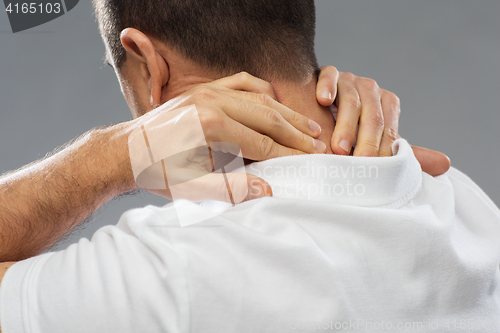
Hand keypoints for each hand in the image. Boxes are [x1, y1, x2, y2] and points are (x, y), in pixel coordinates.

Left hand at [127, 72, 325, 202]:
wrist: (126, 151)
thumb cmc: (156, 172)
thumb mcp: (189, 188)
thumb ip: (228, 189)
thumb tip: (265, 190)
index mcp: (210, 127)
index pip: (262, 143)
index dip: (289, 154)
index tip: (310, 160)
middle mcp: (212, 101)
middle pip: (267, 117)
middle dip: (295, 133)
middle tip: (318, 145)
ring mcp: (208, 90)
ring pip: (260, 98)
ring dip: (286, 113)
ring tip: (308, 126)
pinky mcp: (204, 87)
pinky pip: (242, 82)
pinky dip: (263, 92)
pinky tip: (276, 103)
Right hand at [315, 66, 450, 175]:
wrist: (320, 107)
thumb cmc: (349, 132)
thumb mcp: (375, 142)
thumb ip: (403, 153)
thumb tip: (446, 164)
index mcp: (387, 105)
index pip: (387, 129)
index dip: (381, 150)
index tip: (375, 169)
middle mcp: (371, 90)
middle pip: (372, 116)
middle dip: (365, 141)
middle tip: (360, 162)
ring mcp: (350, 80)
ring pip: (351, 100)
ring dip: (345, 125)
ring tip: (338, 148)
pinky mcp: (329, 73)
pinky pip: (329, 76)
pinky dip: (327, 87)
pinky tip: (323, 100)